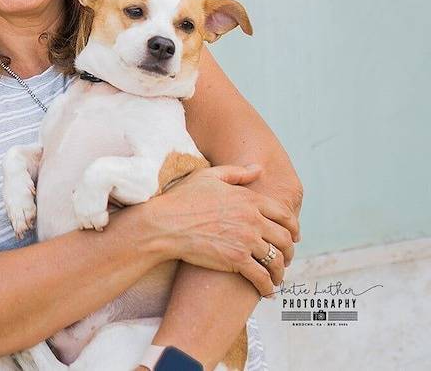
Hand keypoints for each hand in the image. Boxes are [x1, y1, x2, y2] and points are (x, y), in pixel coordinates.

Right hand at [149, 164, 299, 296]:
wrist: (164, 224)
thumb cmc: (182, 198)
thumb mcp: (208, 177)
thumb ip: (237, 173)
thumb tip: (259, 168)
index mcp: (249, 199)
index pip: (284, 214)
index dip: (294, 228)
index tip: (295, 237)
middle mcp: (252, 219)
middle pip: (284, 239)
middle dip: (290, 252)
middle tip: (287, 259)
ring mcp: (246, 240)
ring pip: (276, 259)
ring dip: (280, 271)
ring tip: (277, 278)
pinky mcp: (236, 260)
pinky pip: (261, 276)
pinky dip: (268, 286)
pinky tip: (266, 291)